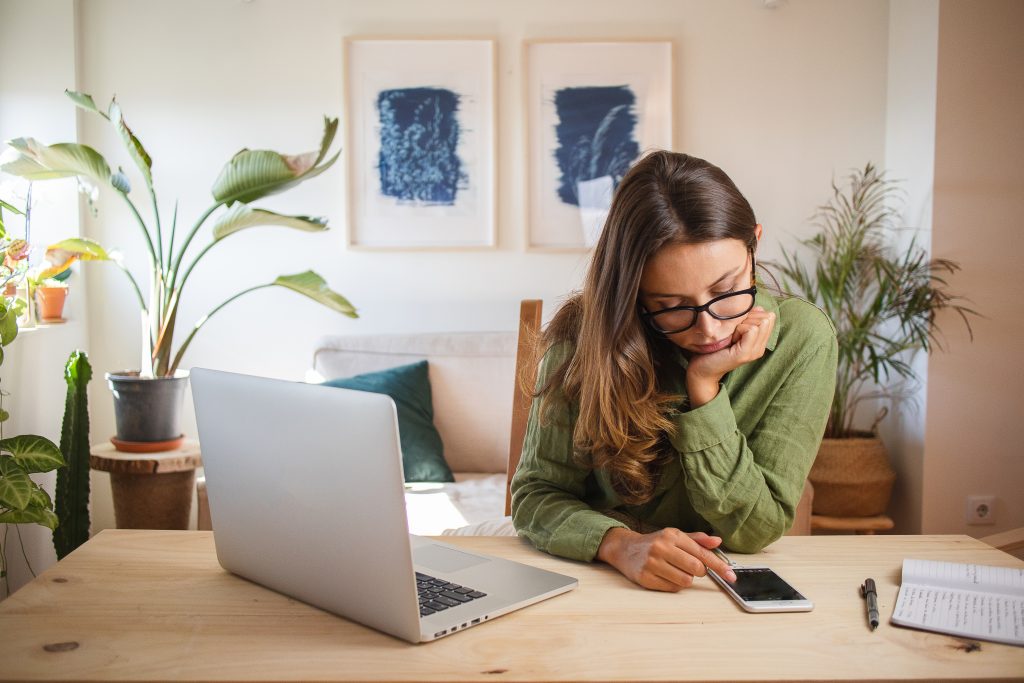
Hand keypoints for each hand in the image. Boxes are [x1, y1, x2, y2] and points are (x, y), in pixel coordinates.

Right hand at [596, 527, 736, 591]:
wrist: (624, 549)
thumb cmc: (654, 543)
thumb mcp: (674, 536)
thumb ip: (697, 540)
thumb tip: (717, 541)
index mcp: (672, 535)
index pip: (701, 553)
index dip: (719, 565)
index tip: (731, 575)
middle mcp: (662, 547)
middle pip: (696, 569)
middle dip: (698, 571)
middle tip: (689, 567)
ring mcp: (652, 563)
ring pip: (685, 581)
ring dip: (685, 578)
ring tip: (674, 570)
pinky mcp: (646, 578)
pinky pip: (672, 588)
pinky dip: (674, 585)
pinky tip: (665, 576)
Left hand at [687, 307, 775, 406]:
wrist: (701, 369)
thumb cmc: (714, 348)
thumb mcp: (734, 330)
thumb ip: (747, 320)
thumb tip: (759, 307)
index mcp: (760, 343)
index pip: (769, 317)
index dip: (752, 316)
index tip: (736, 328)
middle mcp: (760, 348)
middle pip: (766, 318)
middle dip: (747, 320)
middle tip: (733, 334)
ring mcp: (754, 352)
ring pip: (759, 323)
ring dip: (742, 325)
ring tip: (731, 337)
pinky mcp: (744, 354)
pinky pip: (751, 329)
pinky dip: (739, 329)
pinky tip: (730, 340)